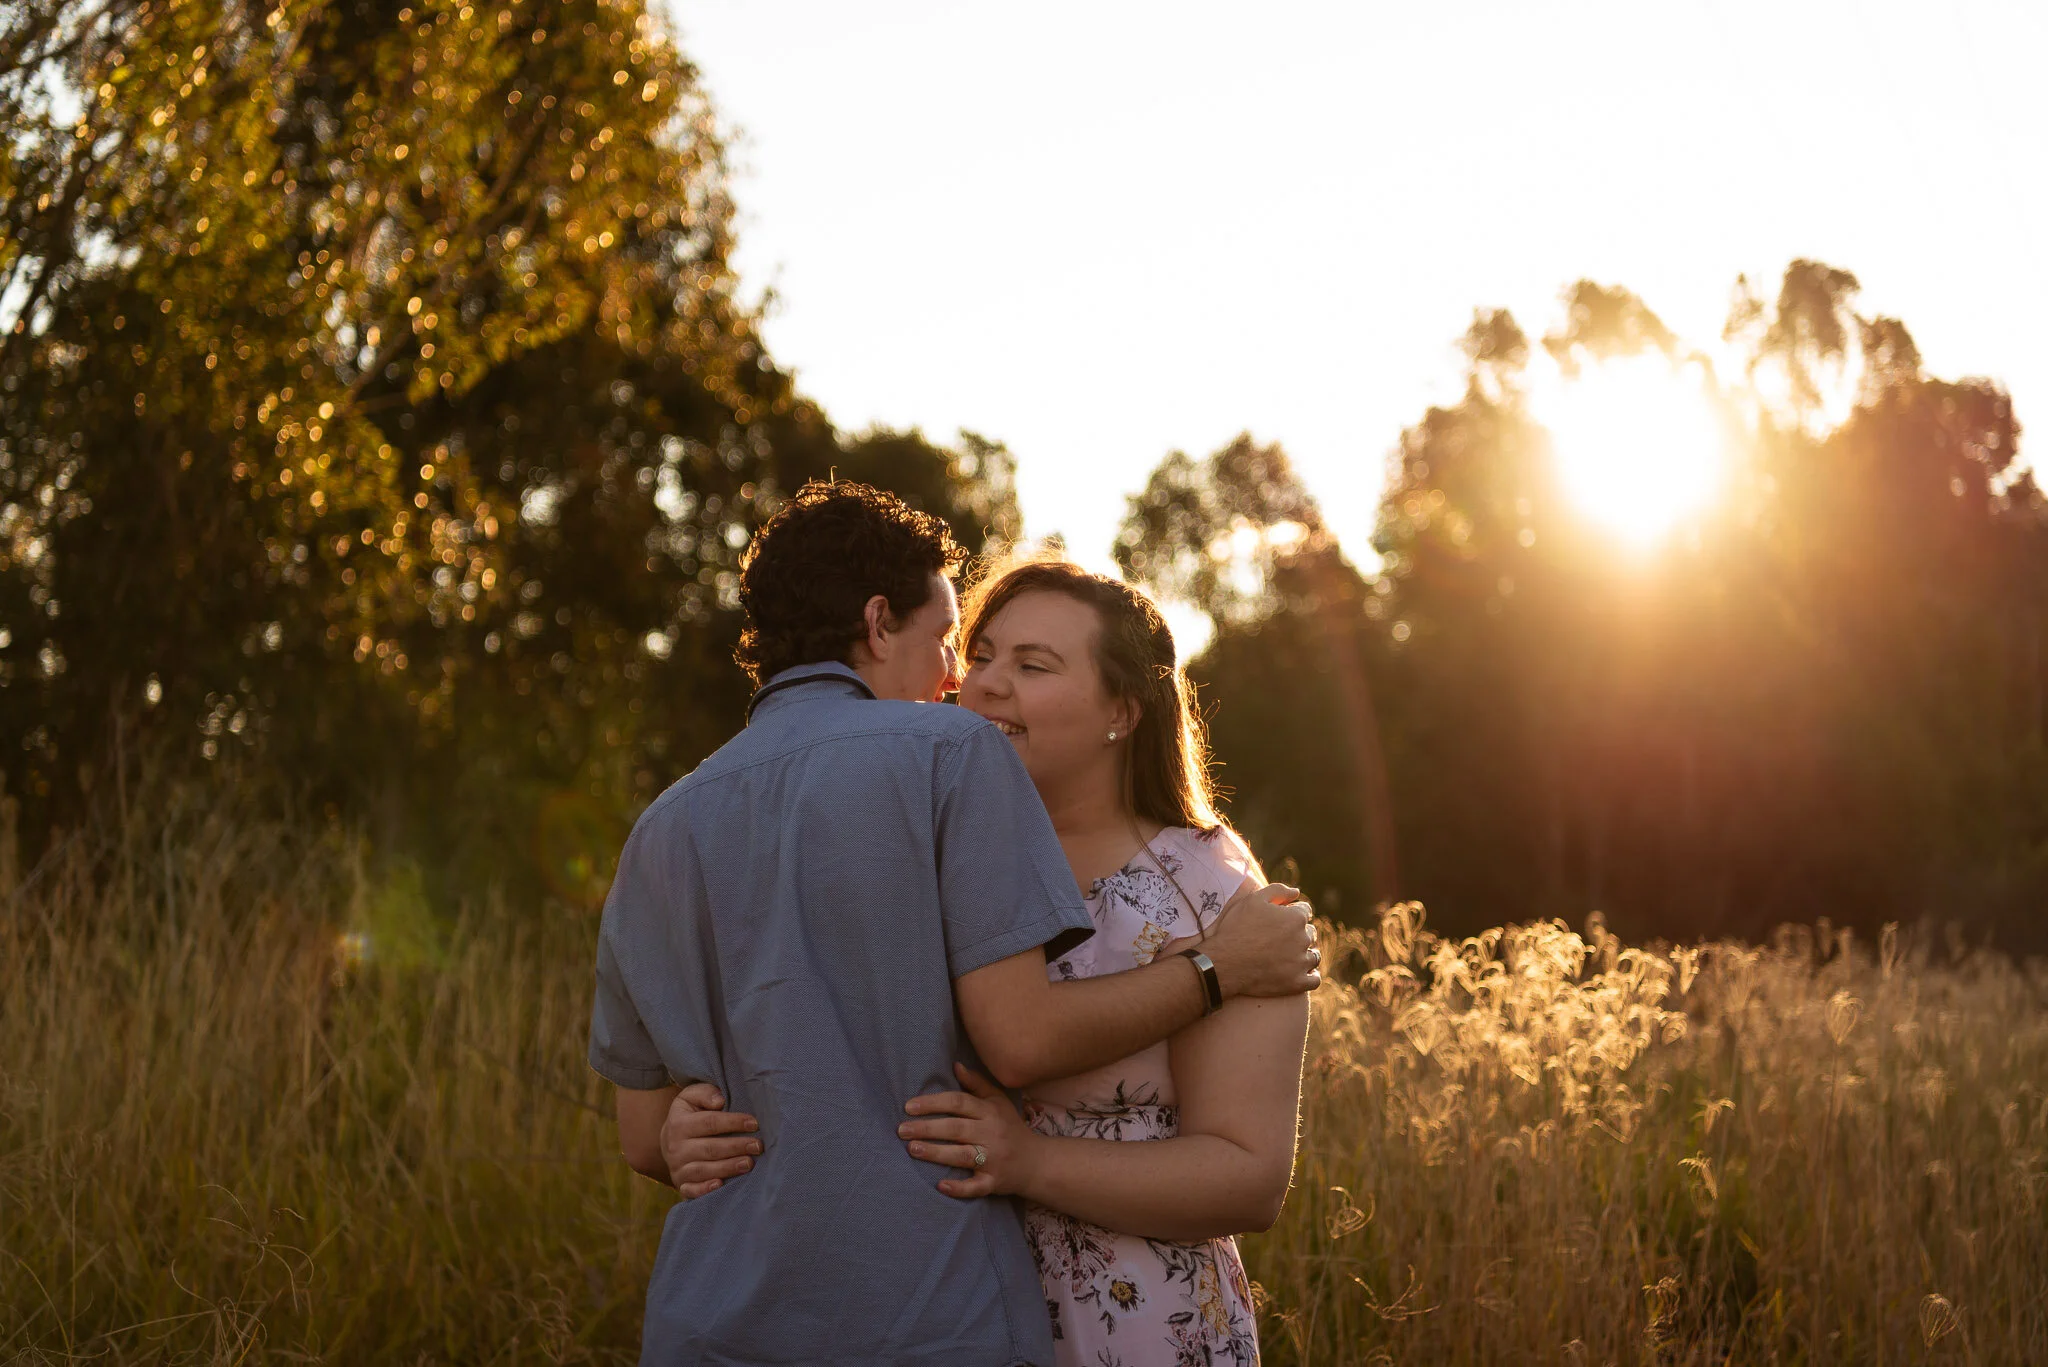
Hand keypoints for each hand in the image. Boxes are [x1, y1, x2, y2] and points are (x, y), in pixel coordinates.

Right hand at [660, 1082, 761, 1198]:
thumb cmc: (691, 1115)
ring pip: (704, 1170)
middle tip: (758, 1146)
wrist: (670, 1140)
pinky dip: (704, 1190)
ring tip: (749, 1164)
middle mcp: (675, 1147)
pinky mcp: (681, 1184)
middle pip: (710, 1148)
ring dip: (728, 1168)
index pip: (709, 1123)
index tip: (754, 1123)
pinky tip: (720, 1185)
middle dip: (736, 1147)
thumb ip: (705, 1093)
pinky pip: (691, 1191)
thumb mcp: (692, 1097)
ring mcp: (677, 1168)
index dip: (733, 1122)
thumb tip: (719, 1101)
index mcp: (679, 1123)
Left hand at [898, 1063, 1043, 1198]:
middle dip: (927, 1128)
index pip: (959, 1103)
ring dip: (936, 1153)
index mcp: (990, 1112)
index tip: (909, 1106)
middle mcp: (992, 1134)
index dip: (933, 1103)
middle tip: (901, 1129)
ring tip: (912, 1149)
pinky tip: (940, 1185)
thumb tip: (955, 1066)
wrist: (1036, 1163)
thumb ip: (977, 1084)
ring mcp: (993, 1159)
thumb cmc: (1010, 1128)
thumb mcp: (998, 1102)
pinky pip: (976, 1186)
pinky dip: (959, 1187)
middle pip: (956, 1128)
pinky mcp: (994, 1182)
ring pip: (962, 1155)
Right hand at [1201, 881, 1319, 998]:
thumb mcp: (1253, 900)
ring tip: (1291, 957)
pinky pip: (1314, 980)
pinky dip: (1311, 977)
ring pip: (1313, 956)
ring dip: (1306, 954)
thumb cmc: (1237, 928)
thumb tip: (1297, 892)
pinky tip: (1302, 974)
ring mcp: (1301, 962)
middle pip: (1310, 933)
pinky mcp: (1296, 983)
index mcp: (1296, 918)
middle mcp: (1303, 939)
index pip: (1305, 911)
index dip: (1293, 913)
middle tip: (1280, 940)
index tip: (1281, 921)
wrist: (1224, 962)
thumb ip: (1278, 890)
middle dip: (1299, 933)